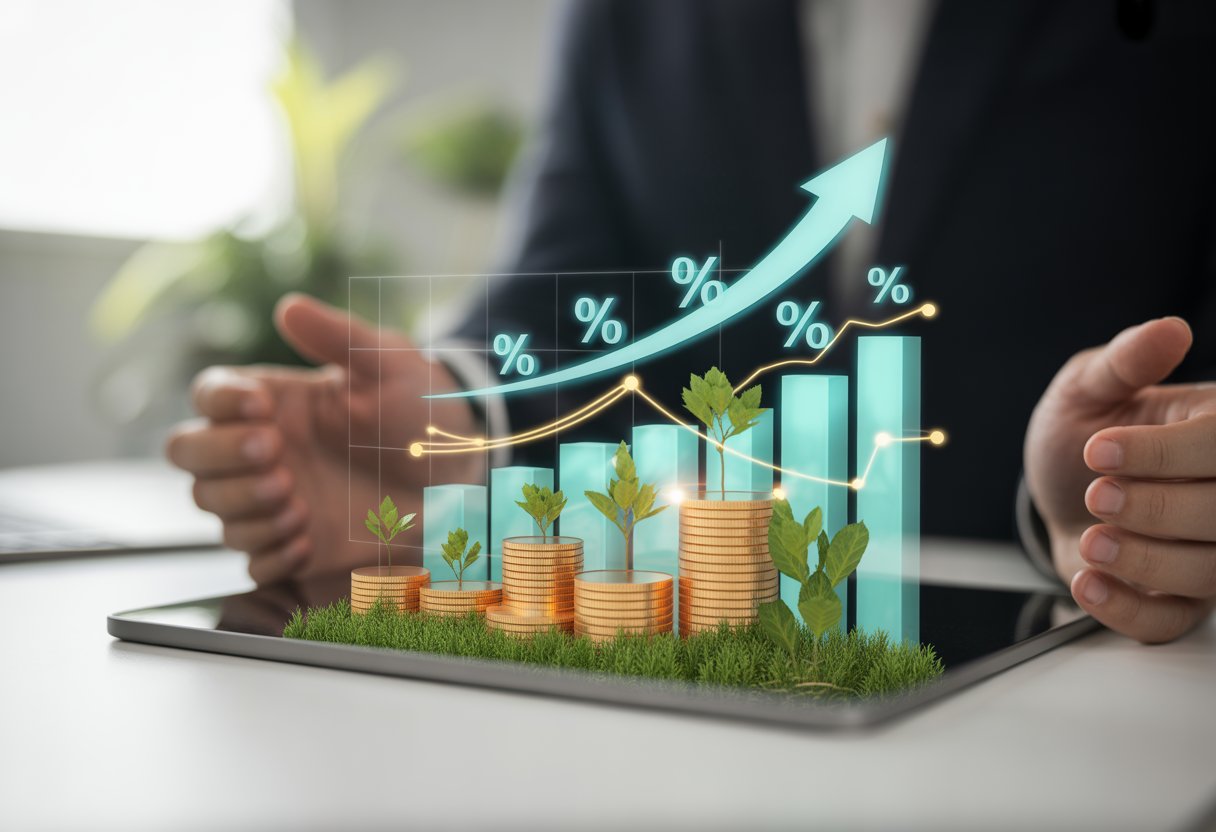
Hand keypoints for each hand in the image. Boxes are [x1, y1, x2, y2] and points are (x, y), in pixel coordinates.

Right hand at [166, 294, 481, 584]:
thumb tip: (288, 307)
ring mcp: (275, 498)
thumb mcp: (389, 364)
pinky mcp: (296, 544)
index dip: (220, 400)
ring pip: (212, 505)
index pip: (209, 395)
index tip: (261, 406)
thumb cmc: (421, 409)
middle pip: (188, 452)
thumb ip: (339, 337)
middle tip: (276, 457)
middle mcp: (262, 449)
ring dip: (245, 507)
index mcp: (273, 401)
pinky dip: (269, 554)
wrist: (461, 471)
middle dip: (220, 455)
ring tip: (299, 504)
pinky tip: (306, 542)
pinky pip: (253, 560)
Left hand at [1025, 317, 1215, 642]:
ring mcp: (1209, 553)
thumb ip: (1123, 363)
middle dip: (1157, 509)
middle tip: (1096, 494)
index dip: (1164, 453)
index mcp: (1215, 434)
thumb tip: (1169, 330)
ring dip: (1145, 561)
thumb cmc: (1082, 437)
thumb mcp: (1087, 388)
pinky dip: (1128, 609)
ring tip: (1091, 542)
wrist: (1055, 496)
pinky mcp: (1177, 601)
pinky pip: (1171, 623)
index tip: (1099, 450)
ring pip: (1208, 573)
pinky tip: (1088, 583)